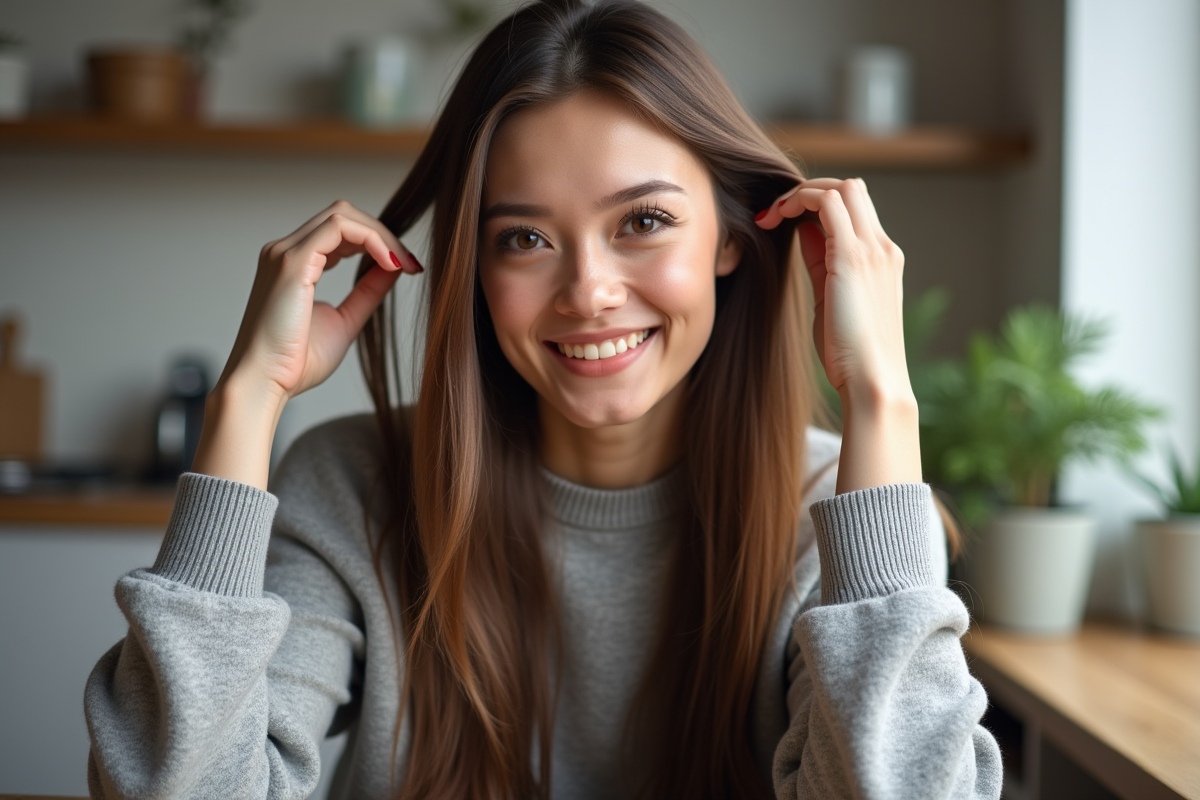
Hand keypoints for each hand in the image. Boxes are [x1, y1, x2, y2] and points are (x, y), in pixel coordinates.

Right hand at [194, 200, 419, 488]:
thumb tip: (394, 266)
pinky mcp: (292, 262)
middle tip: (410, 263)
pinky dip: (372, 239)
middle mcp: (285, 251)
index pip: (340, 231)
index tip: (407, 267)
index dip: (377, 241)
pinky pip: (338, 228)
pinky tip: (391, 264)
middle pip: (342, 215)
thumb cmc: (295, 363)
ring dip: (380, 234)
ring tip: (403, 263)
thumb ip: (368, 291)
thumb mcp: (345, 320)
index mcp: (294, 264)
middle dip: (382, 234)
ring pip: (341, 215)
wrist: (264, 384)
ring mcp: (285, 253)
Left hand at [754, 178, 910, 406]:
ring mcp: (873, 250)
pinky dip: (799, 201)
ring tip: (771, 215)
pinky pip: (827, 205)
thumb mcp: (832, 297)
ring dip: (801, 193)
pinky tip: (775, 220)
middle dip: (808, 191)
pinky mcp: (854, 259)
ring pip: (842, 188)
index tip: (781, 221)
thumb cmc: (850, 353)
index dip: (815, 205)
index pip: (853, 208)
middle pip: (850, 189)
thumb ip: (823, 262)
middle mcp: (882, 247)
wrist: (874, 382)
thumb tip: (805, 231)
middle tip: (772, 214)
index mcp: (881, 258)